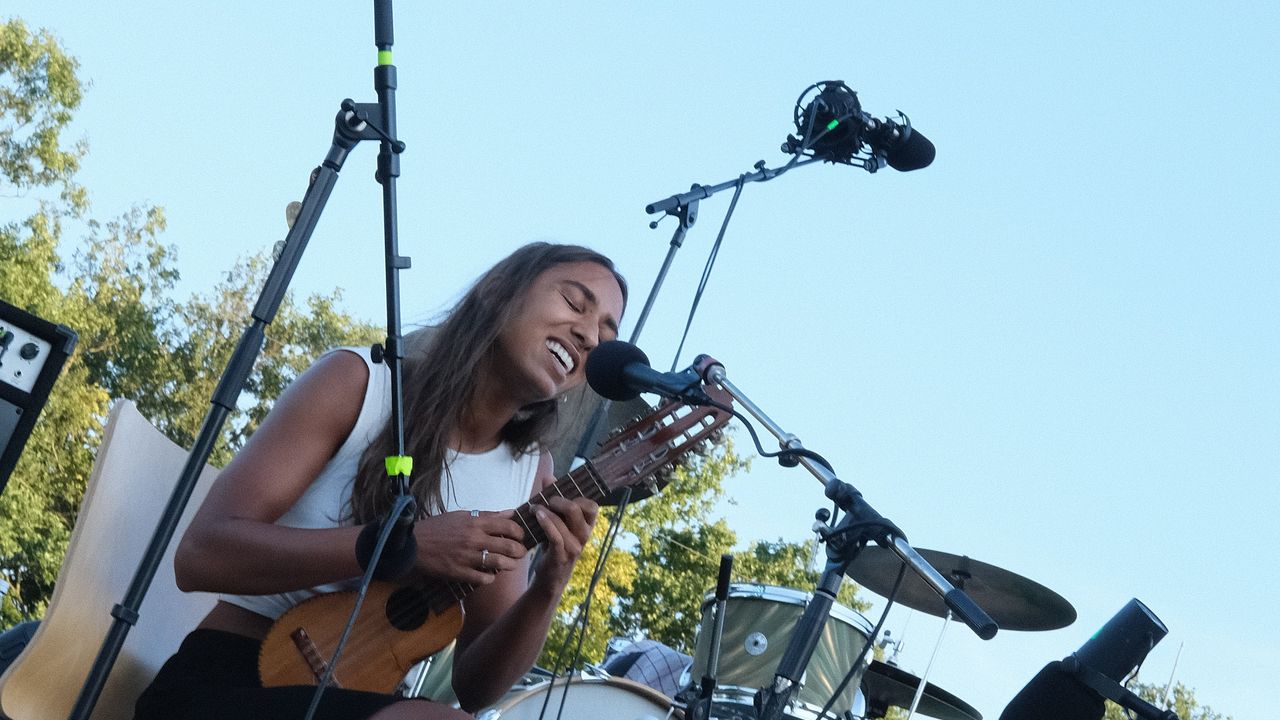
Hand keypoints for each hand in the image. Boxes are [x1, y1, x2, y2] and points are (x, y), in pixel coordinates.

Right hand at [412, 509, 526, 585]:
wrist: (412, 544)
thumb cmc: (437, 527)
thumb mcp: (462, 515)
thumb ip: (487, 515)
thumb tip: (510, 513)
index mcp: (475, 522)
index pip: (508, 526)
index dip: (519, 532)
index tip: (520, 536)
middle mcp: (474, 539)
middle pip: (508, 546)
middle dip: (519, 551)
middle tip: (521, 553)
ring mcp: (467, 557)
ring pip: (499, 563)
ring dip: (509, 565)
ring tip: (510, 565)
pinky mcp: (459, 572)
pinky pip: (484, 578)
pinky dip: (490, 578)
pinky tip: (490, 575)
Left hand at [530, 496, 598, 592]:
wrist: (550, 577)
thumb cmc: (554, 546)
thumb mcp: (557, 523)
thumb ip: (554, 501)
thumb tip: (549, 477)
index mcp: (586, 527)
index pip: (592, 506)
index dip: (578, 496)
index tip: (561, 494)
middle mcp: (584, 536)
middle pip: (578, 509)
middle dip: (560, 500)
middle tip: (548, 500)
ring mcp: (574, 547)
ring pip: (564, 521)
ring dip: (547, 511)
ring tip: (535, 507)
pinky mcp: (561, 556)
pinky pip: (555, 536)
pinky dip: (545, 522)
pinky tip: (537, 515)